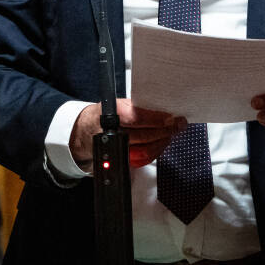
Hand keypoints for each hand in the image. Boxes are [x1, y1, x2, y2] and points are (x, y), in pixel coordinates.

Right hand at [70, 99, 184, 170]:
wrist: (86, 130)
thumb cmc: (106, 114)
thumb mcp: (119, 103)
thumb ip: (138, 107)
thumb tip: (164, 110)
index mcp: (112, 114)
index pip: (138, 118)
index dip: (157, 119)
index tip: (172, 118)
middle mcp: (113, 133)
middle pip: (144, 136)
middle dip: (166, 131)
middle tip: (178, 124)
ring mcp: (116, 149)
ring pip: (145, 151)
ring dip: (163, 142)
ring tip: (172, 133)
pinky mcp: (121, 160)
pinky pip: (142, 160)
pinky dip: (155, 152)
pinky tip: (162, 143)